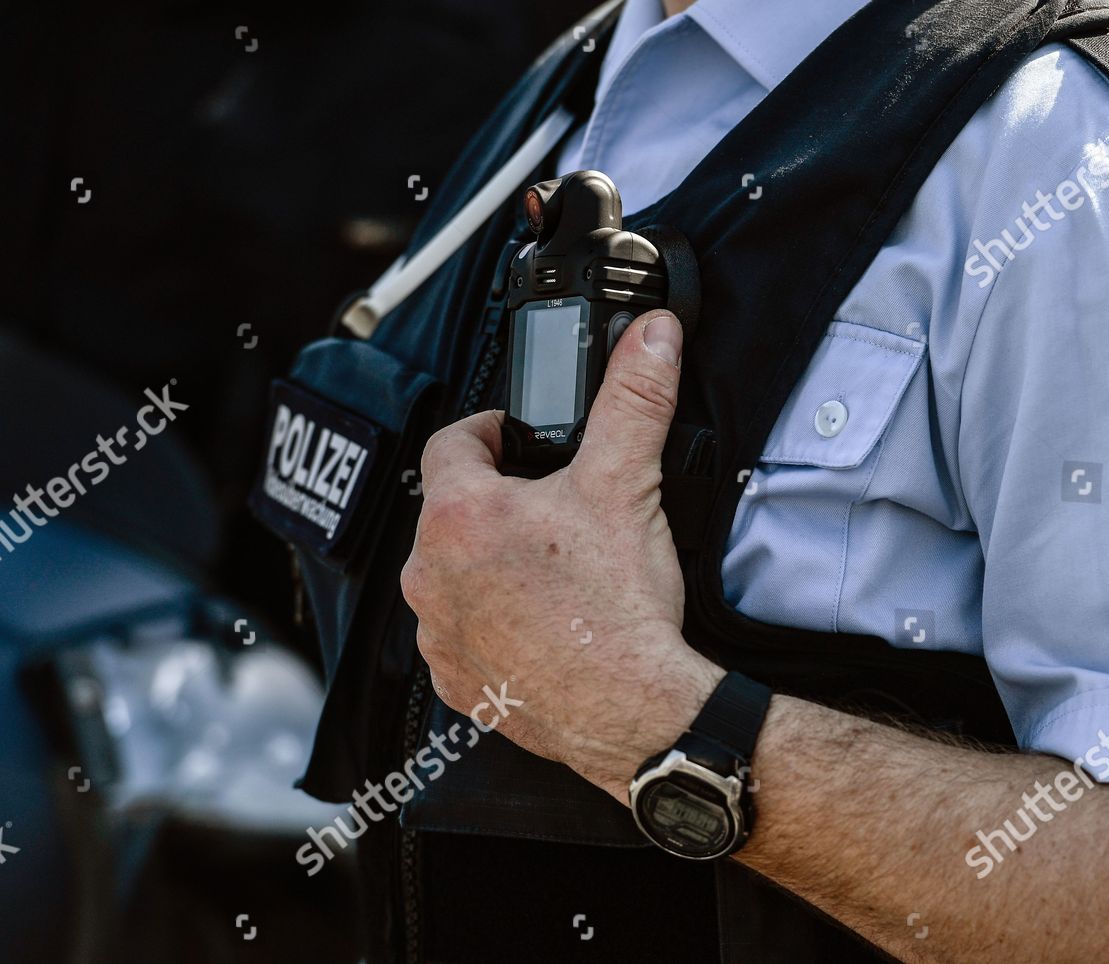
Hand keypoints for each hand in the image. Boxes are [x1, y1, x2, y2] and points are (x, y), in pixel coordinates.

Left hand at [401, 309, 721, 794]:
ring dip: (489, 566)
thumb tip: (653, 335)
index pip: (452, 443)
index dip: (489, 432)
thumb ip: (635, 399)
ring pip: (453, 576)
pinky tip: (541, 624)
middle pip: (452, 513)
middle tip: (553, 510)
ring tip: (551, 571)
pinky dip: (493, 624)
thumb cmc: (618, 607)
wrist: (634, 710)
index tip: (516, 437)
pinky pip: (463, 636)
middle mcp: (432, 574)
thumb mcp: (627, 484)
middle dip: (497, 504)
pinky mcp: (459, 682)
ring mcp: (440, 634)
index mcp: (461, 516)